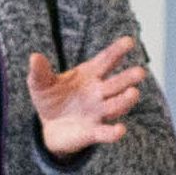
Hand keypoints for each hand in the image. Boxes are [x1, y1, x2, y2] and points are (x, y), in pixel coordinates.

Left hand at [29, 34, 149, 156]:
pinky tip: (120, 130)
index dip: (117, 51)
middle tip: (140, 72)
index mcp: (89, 75)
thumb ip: (40, 71)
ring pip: (116, 105)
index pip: (106, 60)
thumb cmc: (50, 99)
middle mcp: (99, 92)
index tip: (129, 42)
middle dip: (128, 78)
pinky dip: (113, 132)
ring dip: (125, 100)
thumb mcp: (40, 84)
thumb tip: (34, 57)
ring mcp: (98, 112)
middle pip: (116, 83)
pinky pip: (106, 132)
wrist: (49, 127)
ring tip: (133, 93)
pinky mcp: (93, 132)